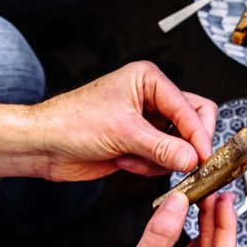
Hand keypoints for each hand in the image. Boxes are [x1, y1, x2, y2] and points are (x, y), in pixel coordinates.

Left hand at [0, 61, 216, 180]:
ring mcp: (148, 122)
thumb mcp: (123, 132)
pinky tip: (125, 161)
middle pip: (193, 123)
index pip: (192, 107)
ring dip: (161, 159)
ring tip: (134, 158)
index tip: (203, 158)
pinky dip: (149, 166)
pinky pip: (164, 159)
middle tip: (187, 163)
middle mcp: (151, 98)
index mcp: (149, 80)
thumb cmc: (70, 123)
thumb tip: (193, 158)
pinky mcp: (142, 143)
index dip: (199, 134)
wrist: (42, 145)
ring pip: (180, 145)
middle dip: (185, 145)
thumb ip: (163, 147)